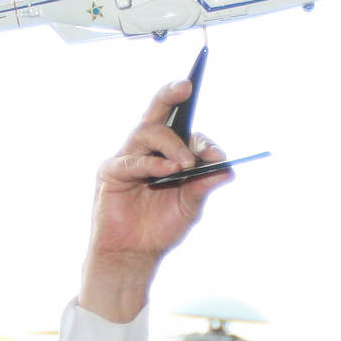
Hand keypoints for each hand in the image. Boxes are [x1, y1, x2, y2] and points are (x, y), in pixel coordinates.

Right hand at [78, 79, 232, 323]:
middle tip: (187, 85)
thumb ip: (204, 187)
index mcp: (169, 155)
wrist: (134, 255)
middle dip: (171, 94)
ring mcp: (129, 158)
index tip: (219, 155)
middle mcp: (148, 150)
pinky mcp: (112, 171)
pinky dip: (152, 164)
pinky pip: (133, 160)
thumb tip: (228, 170)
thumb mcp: (189, 208)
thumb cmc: (160, 229)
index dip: (204, 142)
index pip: (186, 134)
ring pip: (148, 131)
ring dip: (171, 145)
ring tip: (185, 164)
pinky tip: (167, 171)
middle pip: (158, 112)